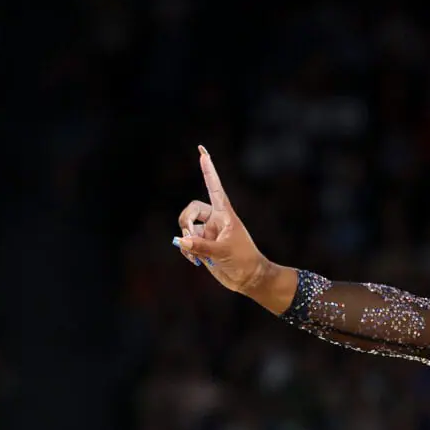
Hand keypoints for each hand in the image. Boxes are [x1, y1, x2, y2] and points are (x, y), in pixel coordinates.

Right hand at [175, 146, 269, 295]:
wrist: (248, 279)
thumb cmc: (243, 261)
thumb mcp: (223, 253)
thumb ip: (201, 247)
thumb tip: (181, 240)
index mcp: (225, 214)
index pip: (214, 187)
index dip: (208, 169)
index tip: (202, 151)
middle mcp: (215, 219)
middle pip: (191, 210)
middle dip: (186, 222)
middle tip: (190, 237)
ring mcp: (208, 232)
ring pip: (186, 228)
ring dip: (186, 240)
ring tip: (196, 254)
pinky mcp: (203, 244)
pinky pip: (186, 242)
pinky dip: (186, 250)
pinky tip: (195, 261)